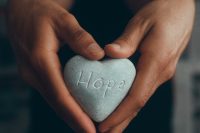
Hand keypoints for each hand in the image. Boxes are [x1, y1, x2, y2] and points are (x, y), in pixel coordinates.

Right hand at [7, 0, 103, 131]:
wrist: (23, 12)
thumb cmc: (42, 14)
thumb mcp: (63, 20)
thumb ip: (80, 37)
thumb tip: (98, 55)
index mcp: (40, 60)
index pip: (60, 94)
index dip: (75, 115)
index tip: (89, 130)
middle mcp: (34, 72)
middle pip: (57, 103)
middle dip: (74, 121)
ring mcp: (33, 75)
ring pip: (54, 101)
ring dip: (70, 116)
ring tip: (87, 127)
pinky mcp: (36, 74)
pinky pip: (52, 93)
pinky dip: (65, 104)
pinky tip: (76, 109)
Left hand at [98, 0, 194, 131]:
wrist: (177, 10)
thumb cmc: (160, 13)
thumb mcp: (141, 23)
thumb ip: (126, 41)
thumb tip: (109, 53)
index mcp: (156, 61)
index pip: (137, 96)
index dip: (120, 114)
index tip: (104, 126)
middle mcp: (160, 72)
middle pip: (138, 104)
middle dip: (121, 122)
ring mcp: (160, 73)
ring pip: (140, 99)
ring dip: (125, 115)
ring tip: (109, 128)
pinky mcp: (156, 71)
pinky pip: (141, 91)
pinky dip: (129, 103)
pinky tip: (120, 108)